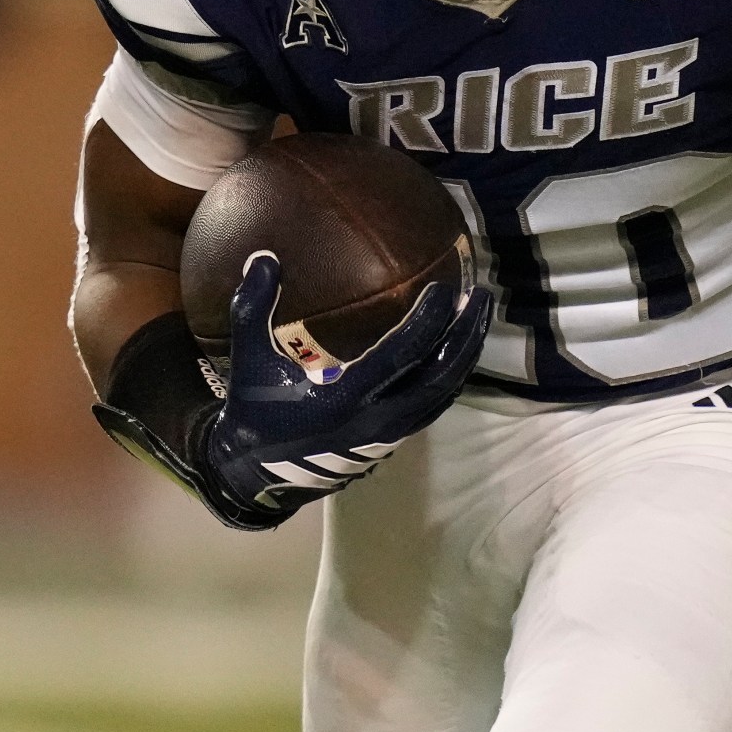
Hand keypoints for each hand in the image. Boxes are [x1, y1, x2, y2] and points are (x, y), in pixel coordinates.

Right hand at [198, 251, 491, 525]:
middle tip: (482, 295)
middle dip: (466, 335)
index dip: (428, 321)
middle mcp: (378, 417)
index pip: (402, 355)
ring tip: (477, 317)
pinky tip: (457, 352)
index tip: (446, 288)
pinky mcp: (393, 438)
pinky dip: (452, 377)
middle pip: (440, 375)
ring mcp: (390, 432)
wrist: (259, 473)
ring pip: (444, 393)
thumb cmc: (255, 411)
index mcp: (345, 398)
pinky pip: (435, 405)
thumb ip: (254, 309)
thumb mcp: (249, 360)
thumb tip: (265, 257)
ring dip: (465, 354)